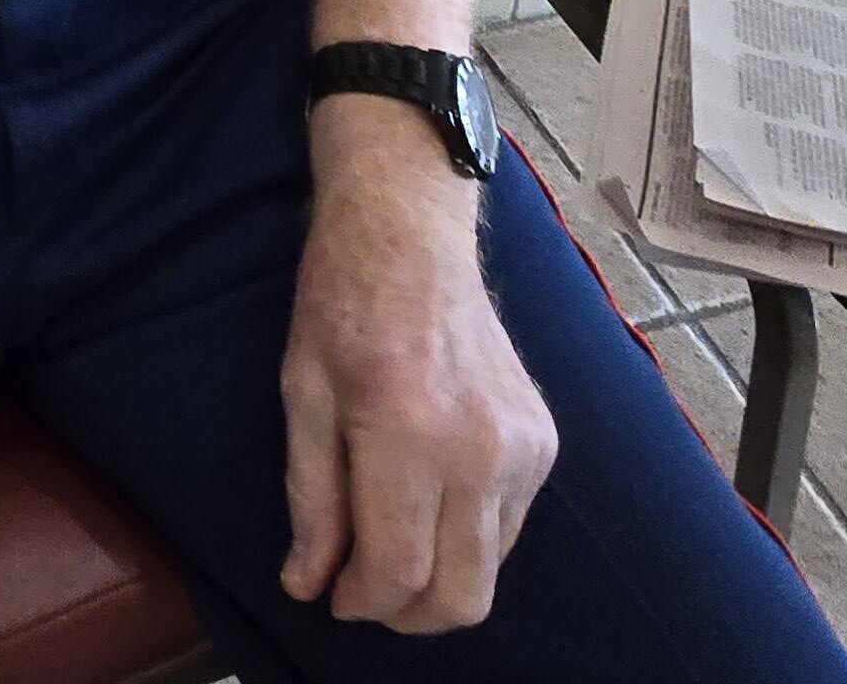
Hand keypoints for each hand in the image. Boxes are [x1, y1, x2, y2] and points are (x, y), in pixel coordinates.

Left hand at [279, 127, 557, 633]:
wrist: (410, 232)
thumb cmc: (341, 304)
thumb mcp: (302, 393)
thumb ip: (310, 499)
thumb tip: (307, 585)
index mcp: (408, 430)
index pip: (399, 570)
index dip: (360, 602)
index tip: (331, 595)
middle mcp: (479, 447)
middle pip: (461, 596)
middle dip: (405, 614)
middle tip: (363, 589)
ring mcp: (523, 446)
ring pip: (490, 573)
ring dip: (438, 580)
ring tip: (390, 539)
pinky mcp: (545, 441)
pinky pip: (509, 529)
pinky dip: (467, 539)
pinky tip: (429, 497)